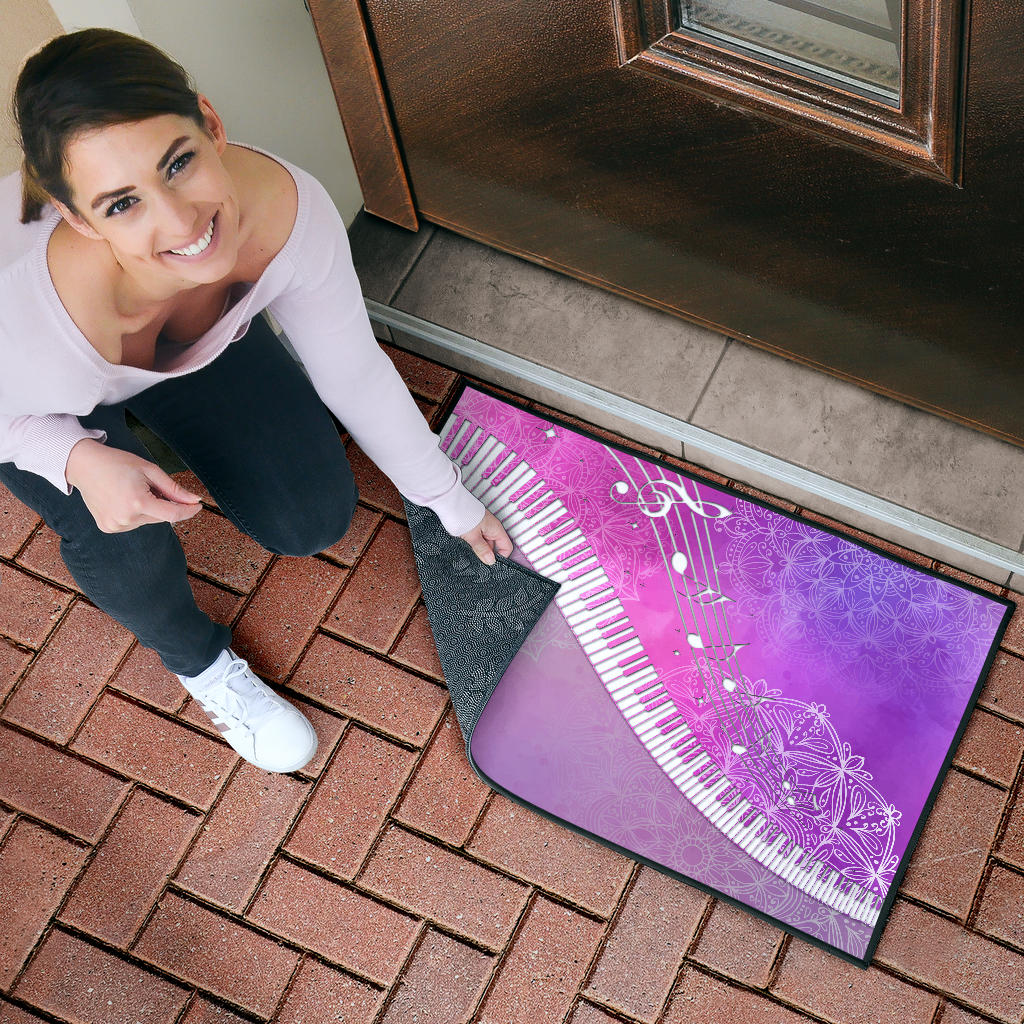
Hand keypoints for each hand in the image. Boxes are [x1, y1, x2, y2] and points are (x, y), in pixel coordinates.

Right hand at [66, 438, 202, 532]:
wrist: (84, 466)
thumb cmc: (117, 464)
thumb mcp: (150, 471)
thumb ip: (174, 489)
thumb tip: (194, 500)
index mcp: (137, 502)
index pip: (173, 514)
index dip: (188, 511)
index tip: (198, 506)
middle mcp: (125, 518)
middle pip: (160, 517)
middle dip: (164, 504)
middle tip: (150, 486)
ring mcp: (115, 525)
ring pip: (147, 521)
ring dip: (149, 509)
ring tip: (132, 491)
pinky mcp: (108, 528)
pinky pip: (133, 523)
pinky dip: (135, 514)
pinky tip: (123, 499)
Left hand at [459, 510, 512, 564]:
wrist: (450, 501)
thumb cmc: (462, 514)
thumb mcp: (473, 537)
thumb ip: (482, 550)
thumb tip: (491, 561)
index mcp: (496, 529)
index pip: (506, 547)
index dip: (500, 557)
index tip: (490, 564)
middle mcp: (491, 527)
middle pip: (495, 545)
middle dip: (487, 554)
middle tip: (477, 559)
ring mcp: (483, 525)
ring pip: (485, 541)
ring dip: (479, 548)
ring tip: (469, 550)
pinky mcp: (475, 524)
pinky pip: (478, 537)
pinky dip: (473, 542)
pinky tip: (466, 544)